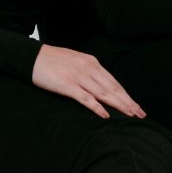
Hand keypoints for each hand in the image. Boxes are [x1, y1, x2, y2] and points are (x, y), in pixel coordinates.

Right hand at [32, 44, 147, 119]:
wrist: (31, 56)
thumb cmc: (52, 60)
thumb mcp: (75, 60)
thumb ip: (88, 70)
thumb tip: (100, 83)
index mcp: (92, 62)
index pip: (113, 81)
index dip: (126, 94)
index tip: (136, 105)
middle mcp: (89, 68)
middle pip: (113, 88)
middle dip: (128, 102)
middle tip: (140, 113)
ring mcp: (78, 77)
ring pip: (104, 93)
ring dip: (118, 105)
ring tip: (130, 115)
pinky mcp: (67, 85)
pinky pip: (86, 98)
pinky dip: (97, 107)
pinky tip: (106, 115)